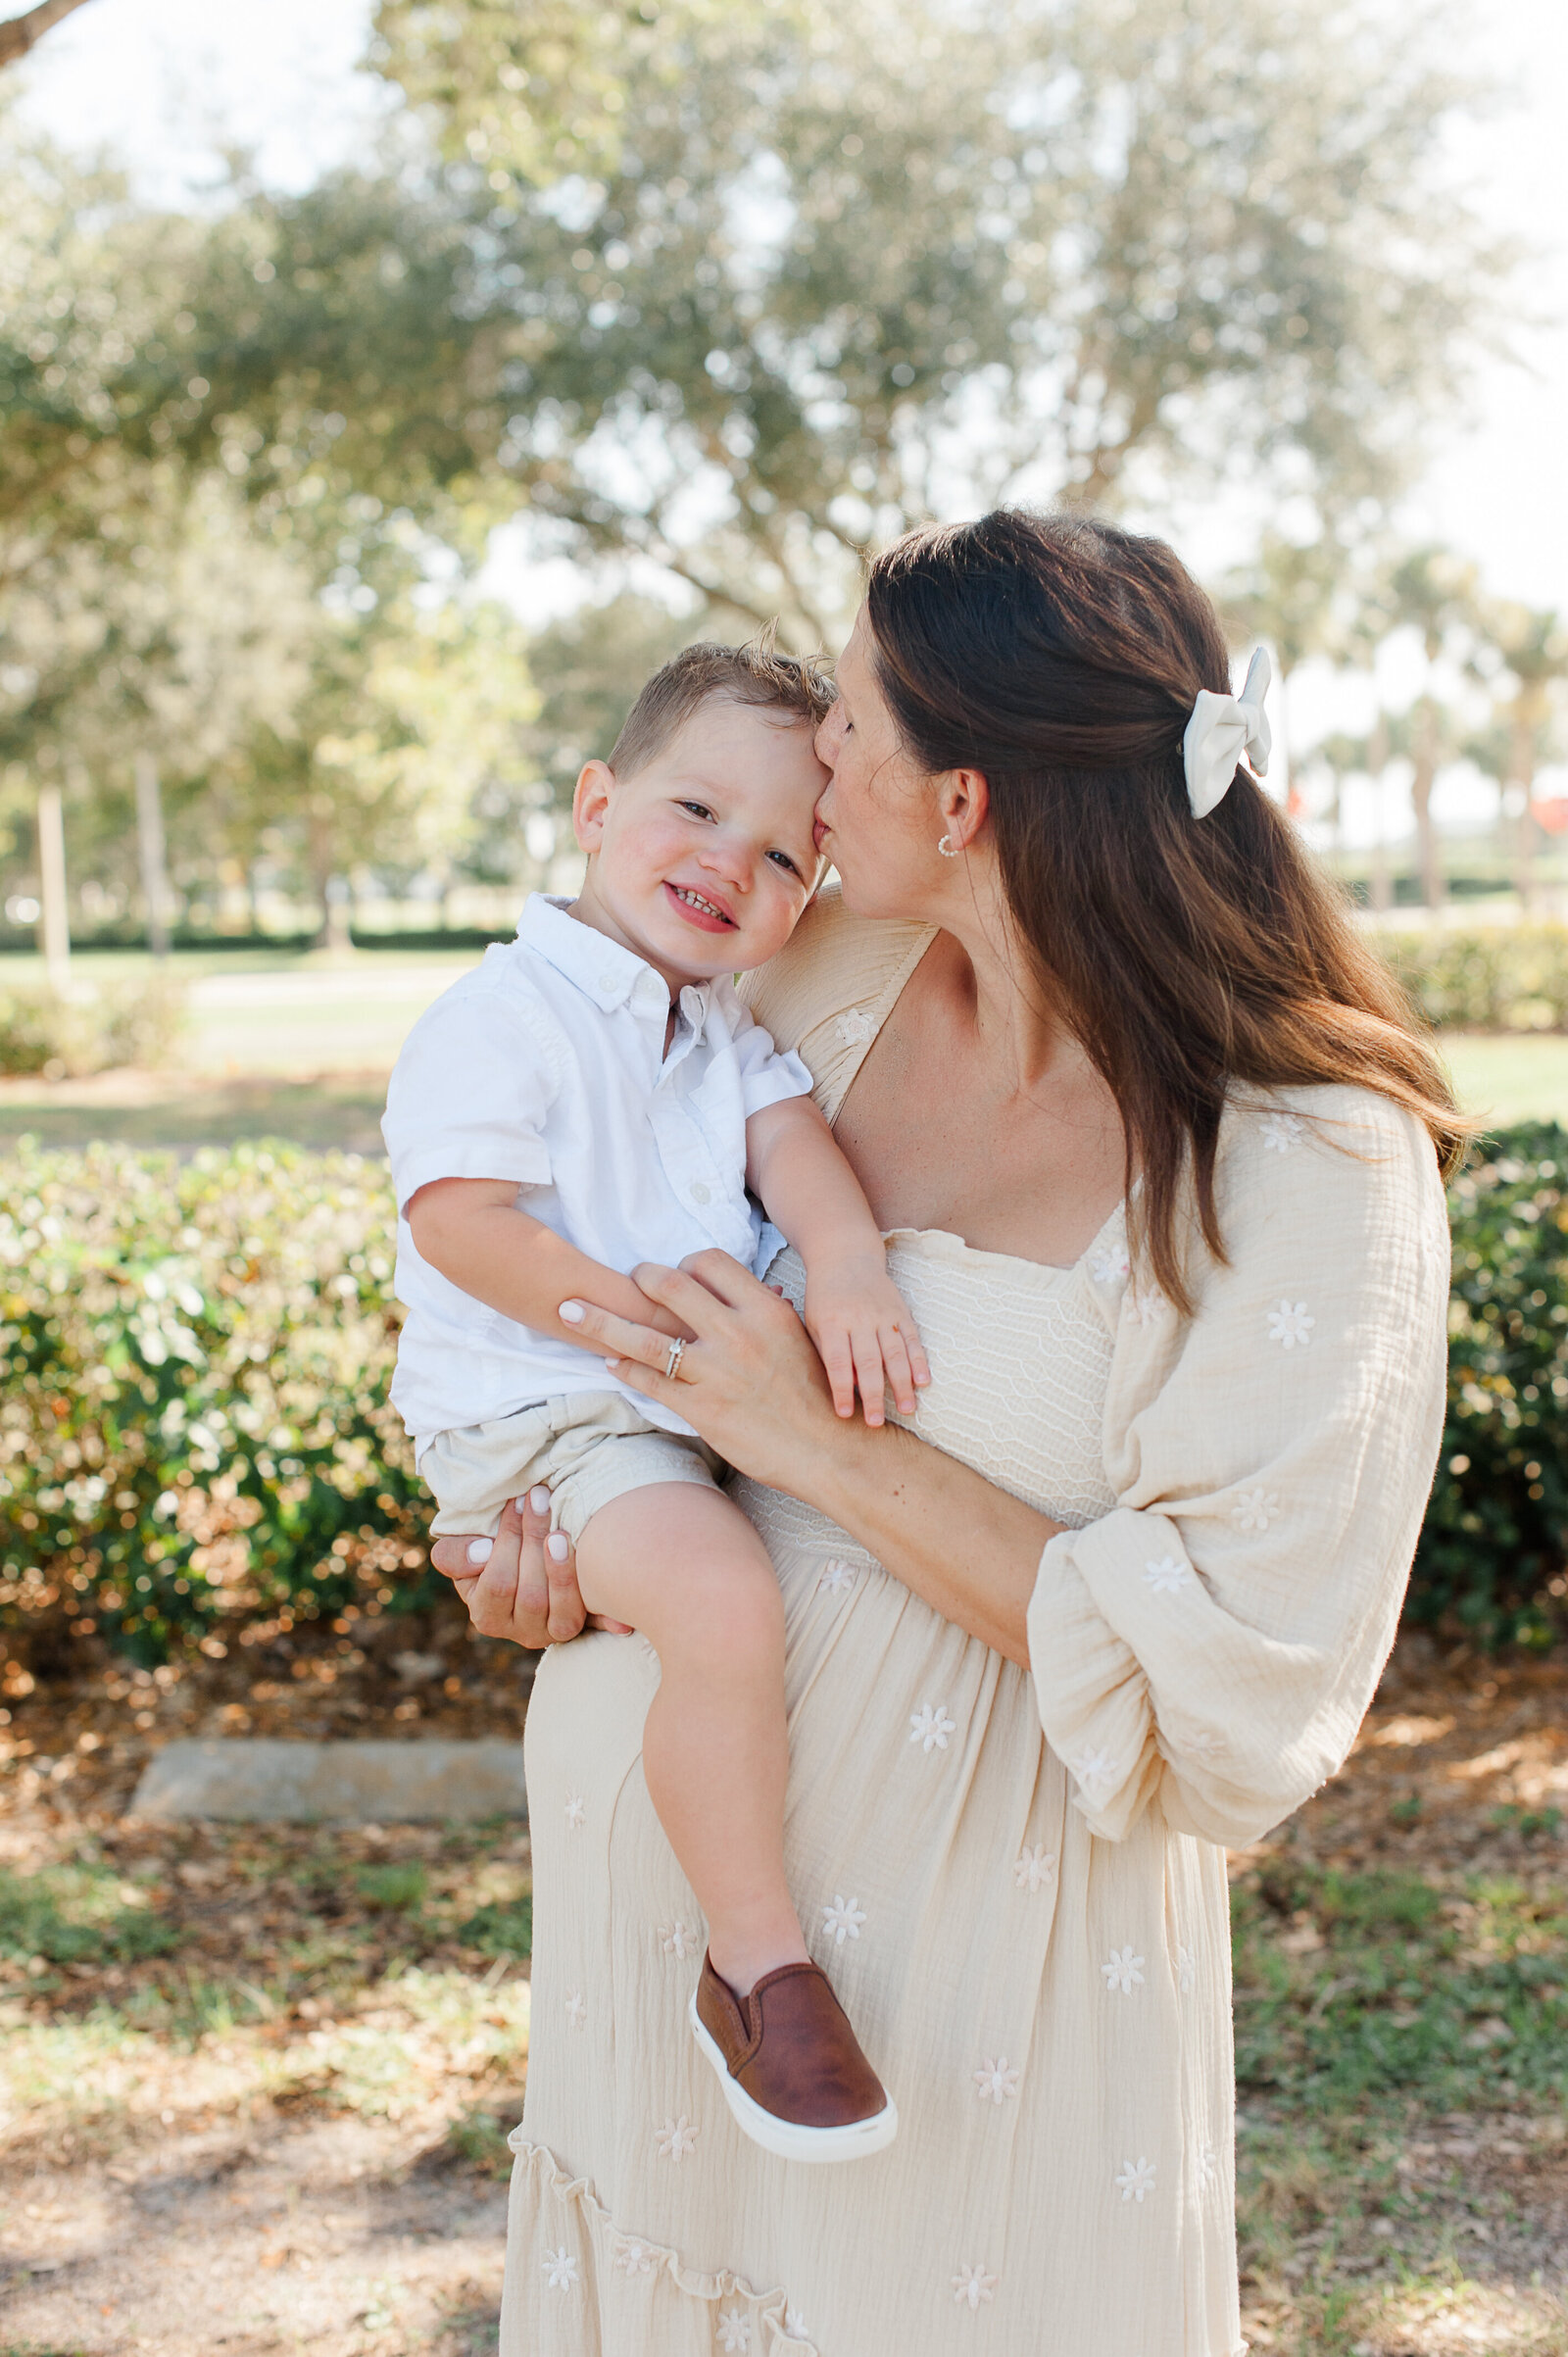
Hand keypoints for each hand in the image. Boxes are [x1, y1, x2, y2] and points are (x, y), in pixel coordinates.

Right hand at [430, 1488, 632, 1645]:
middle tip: (541, 1498)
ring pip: (560, 1610)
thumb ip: (454, 1555)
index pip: (498, 1583)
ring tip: (561, 1532)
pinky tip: (616, 1610)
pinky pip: (591, 1622)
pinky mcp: (581, 1627)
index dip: (508, 1541)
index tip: (517, 1501)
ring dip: (562, 1569)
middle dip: (534, 1540)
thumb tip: (482, 1553)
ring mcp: (553, 1632)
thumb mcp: (461, 1552)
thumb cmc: (489, 1551)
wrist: (524, 1560)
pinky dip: (604, 1614)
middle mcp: (520, 1632)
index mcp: (487, 1614)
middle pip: (530, 1595)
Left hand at [555, 1250, 850, 1497]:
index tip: (674, 1273)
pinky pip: (651, 1383)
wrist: (828, 1449)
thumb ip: (765, 1313)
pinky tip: (610, 1364)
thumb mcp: (798, 1339)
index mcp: (763, 1310)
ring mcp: (715, 1373)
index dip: (686, 1263)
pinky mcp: (702, 1410)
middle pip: (668, 1286)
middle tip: (620, 1280)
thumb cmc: (818, 1394)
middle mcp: (736, 1334)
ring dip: (600, 1322)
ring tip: (570, 1311)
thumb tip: (750, 1296)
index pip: (709, 1262)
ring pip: (644, 1338)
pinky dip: (625, 1370)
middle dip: (637, 1279)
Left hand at [802, 1251, 930, 1424]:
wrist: (845, 1257)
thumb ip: (826, 1353)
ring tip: (908, 1409)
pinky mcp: (900, 1311)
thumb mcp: (813, 1321)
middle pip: (868, 1362)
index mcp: (832, 1322)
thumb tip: (846, 1388)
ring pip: (894, 1353)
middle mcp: (859, 1319)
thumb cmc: (823, 1297)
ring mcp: (882, 1315)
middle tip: (876, 1423)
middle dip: (873, 1395)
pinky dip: (919, 1361)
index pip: (836, 1362)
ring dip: (902, 1384)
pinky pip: (912, 1339)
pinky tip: (924, 1382)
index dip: (841, 1389)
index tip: (845, 1414)